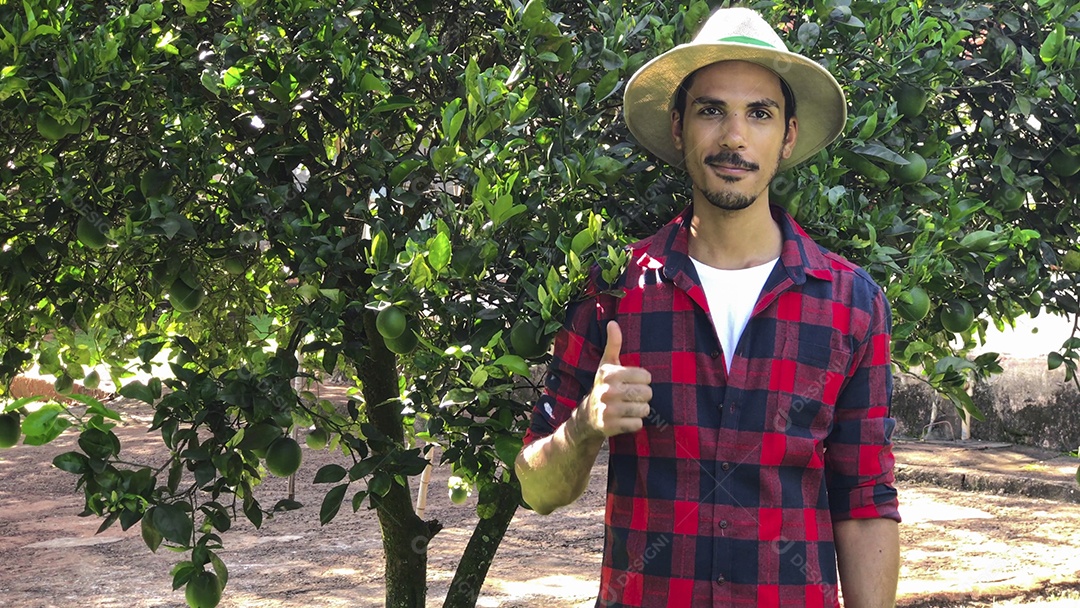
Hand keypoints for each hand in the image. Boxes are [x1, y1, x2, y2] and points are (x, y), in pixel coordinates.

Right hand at [572, 321, 652, 440]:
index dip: (643, 380)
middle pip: (647, 393)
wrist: (587, 416)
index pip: (646, 376)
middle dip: (643, 396)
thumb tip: (612, 322)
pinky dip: (634, 423)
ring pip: (644, 409)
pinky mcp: (610, 426)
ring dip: (640, 410)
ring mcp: (608, 410)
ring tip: (629, 407)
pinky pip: (637, 424)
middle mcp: (607, 391)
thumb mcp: (607, 364)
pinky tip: (624, 419)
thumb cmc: (603, 386)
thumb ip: (613, 344)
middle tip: (631, 397)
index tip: (632, 382)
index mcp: (610, 373)